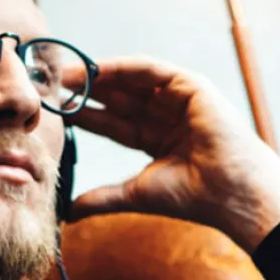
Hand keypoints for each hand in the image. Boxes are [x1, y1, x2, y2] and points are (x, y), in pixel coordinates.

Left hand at [63, 57, 279, 251]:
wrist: (229, 192)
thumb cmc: (193, 196)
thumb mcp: (135, 193)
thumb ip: (102, 197)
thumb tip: (68, 211)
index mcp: (156, 140)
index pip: (112, 123)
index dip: (84, 115)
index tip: (54, 111)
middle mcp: (166, 117)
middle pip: (118, 98)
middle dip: (85, 91)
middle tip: (50, 86)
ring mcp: (179, 100)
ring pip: (131, 81)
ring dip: (98, 76)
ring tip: (66, 75)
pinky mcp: (191, 86)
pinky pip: (151, 70)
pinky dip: (123, 67)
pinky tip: (97, 69)